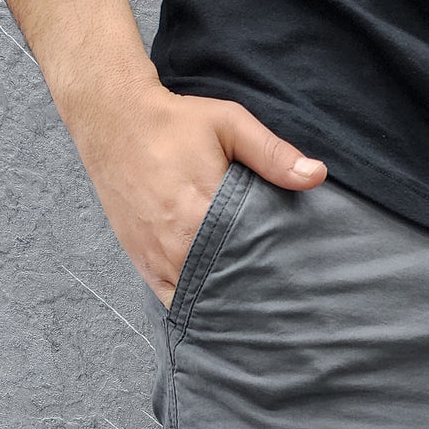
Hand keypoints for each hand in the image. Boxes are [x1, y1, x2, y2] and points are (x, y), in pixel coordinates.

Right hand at [69, 79, 327, 308]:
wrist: (112, 120)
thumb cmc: (174, 123)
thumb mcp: (229, 124)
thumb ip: (272, 153)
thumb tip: (316, 174)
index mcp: (203, 214)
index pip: (251, 262)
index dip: (273, 275)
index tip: (293, 282)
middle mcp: (177, 245)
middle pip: (227, 287)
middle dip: (253, 293)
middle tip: (280, 300)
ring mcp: (157, 259)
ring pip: (200, 300)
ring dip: (224, 303)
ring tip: (253, 308)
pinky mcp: (143, 263)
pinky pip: (172, 300)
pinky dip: (195, 305)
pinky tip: (217, 308)